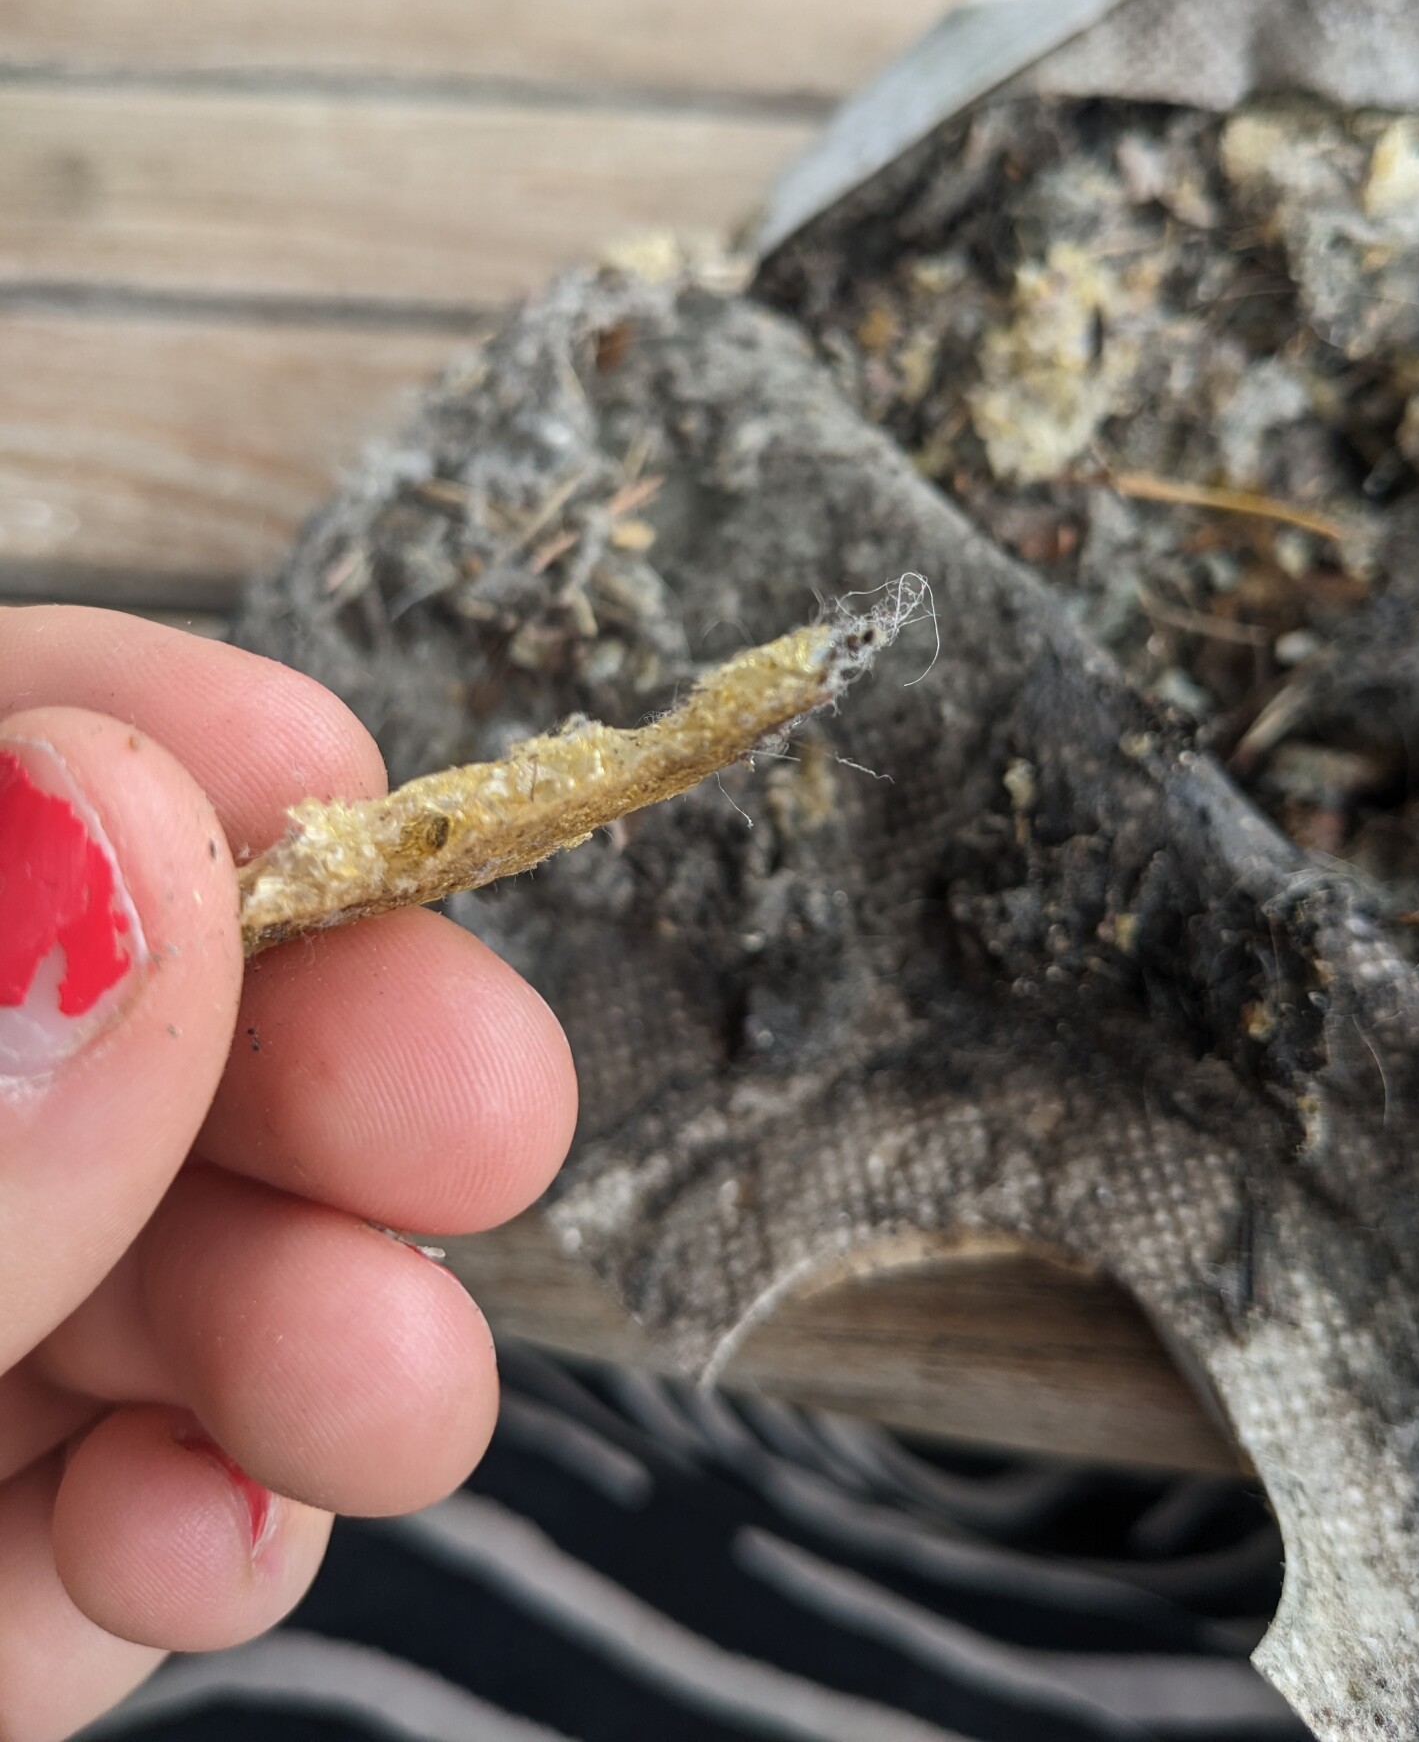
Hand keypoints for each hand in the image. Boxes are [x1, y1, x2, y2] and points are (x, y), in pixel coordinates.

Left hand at [0, 606, 575, 1740]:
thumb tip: (124, 825)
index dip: (152, 734)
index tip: (326, 774)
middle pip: (116, 1030)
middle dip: (311, 1070)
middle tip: (477, 1129)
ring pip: (134, 1277)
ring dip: (290, 1331)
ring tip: (381, 1401)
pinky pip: (74, 1513)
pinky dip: (165, 1538)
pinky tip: (186, 1551)